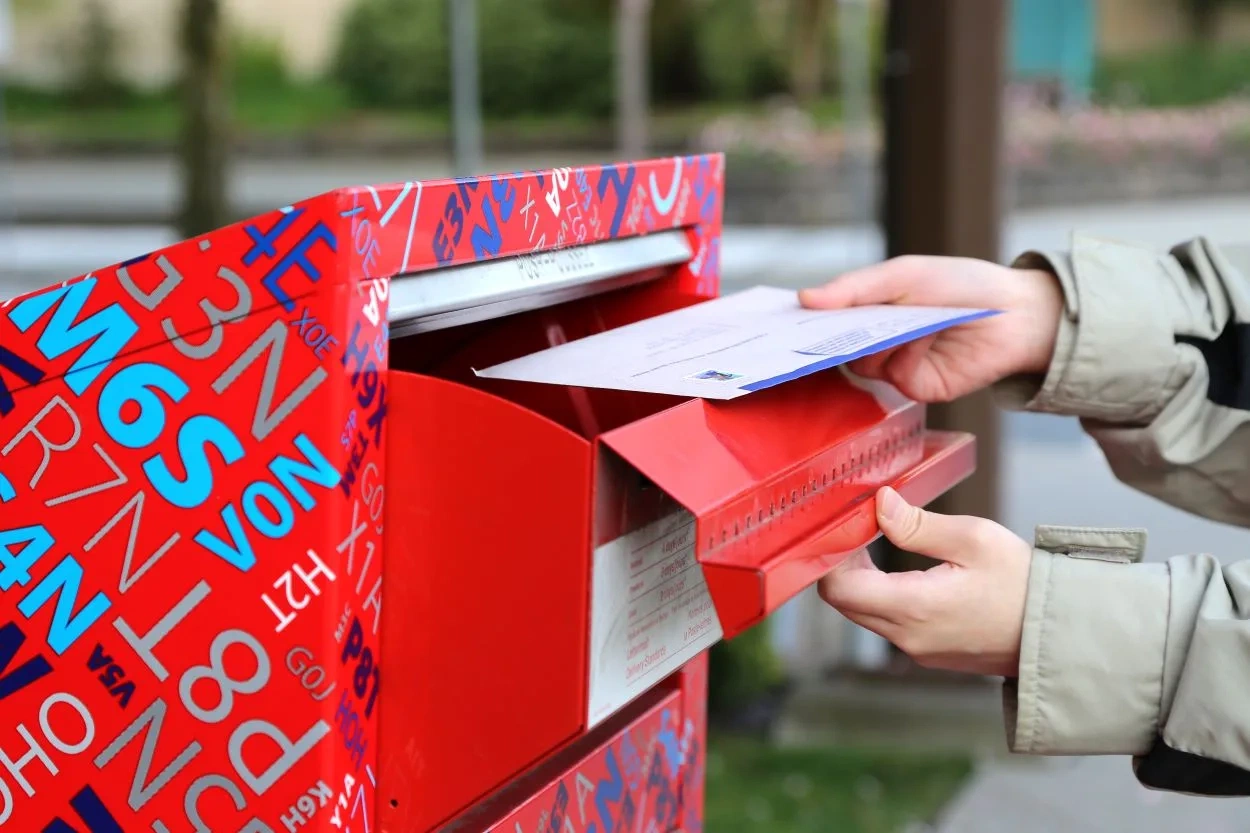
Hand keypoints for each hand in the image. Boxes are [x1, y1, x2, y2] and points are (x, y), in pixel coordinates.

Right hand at [799, 256, 1063, 402]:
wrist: (1015, 313)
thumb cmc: (961, 284)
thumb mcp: (904, 274)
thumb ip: (855, 287)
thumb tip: (804, 298)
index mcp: (869, 312)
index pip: (824, 321)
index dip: (803, 323)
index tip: (780, 322)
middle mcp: (877, 342)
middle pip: (835, 348)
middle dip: (829, 338)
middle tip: (817, 330)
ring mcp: (895, 367)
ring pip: (861, 365)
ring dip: (879, 341)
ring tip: (904, 320)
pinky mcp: (917, 388)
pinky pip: (893, 377)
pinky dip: (905, 355)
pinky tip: (926, 336)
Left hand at [818, 486, 1030, 677]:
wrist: (1062, 633)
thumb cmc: (1024, 584)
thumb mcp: (974, 539)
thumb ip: (918, 525)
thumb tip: (880, 504)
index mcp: (913, 608)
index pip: (839, 589)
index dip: (832, 556)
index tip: (846, 527)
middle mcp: (908, 637)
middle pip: (845, 602)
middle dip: (842, 565)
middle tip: (858, 529)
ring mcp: (917, 650)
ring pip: (863, 614)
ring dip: (862, 581)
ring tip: (878, 543)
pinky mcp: (929, 652)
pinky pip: (888, 625)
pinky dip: (882, 597)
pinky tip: (901, 571)